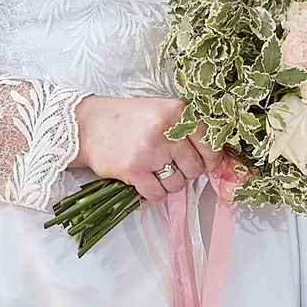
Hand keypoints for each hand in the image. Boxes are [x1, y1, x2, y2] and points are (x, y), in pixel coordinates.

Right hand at [73, 95, 206, 205]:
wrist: (88, 125)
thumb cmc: (128, 120)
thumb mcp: (162, 112)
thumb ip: (189, 130)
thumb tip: (218, 161)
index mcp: (178, 111)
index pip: (211, 145)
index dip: (210, 160)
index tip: (203, 162)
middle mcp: (167, 129)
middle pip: (195, 168)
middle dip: (186, 172)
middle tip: (169, 164)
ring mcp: (150, 150)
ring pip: (178, 184)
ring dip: (168, 184)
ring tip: (154, 170)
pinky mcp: (134, 169)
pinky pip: (158, 195)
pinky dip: (154, 194)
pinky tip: (145, 181)